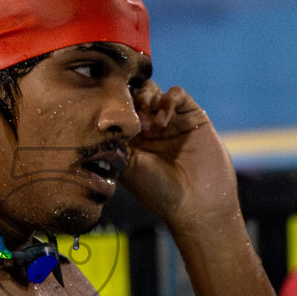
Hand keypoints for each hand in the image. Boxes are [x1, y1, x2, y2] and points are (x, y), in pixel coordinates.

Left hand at [121, 82, 239, 231]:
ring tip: (147, 123)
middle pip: (133, 95)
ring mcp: (171, 120)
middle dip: (129, 100)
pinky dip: (167, 101)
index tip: (111, 120)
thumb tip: (98, 120)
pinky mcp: (192, 116)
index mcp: (131, 140)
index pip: (116, 111)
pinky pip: (177, 94)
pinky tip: (162, 122)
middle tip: (130, 119)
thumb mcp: (128, 168)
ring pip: (153, 91)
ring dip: (146, 98)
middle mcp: (150, 128)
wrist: (198, 204)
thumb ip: (114, 143)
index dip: (112, 108)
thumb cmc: (159, 192)